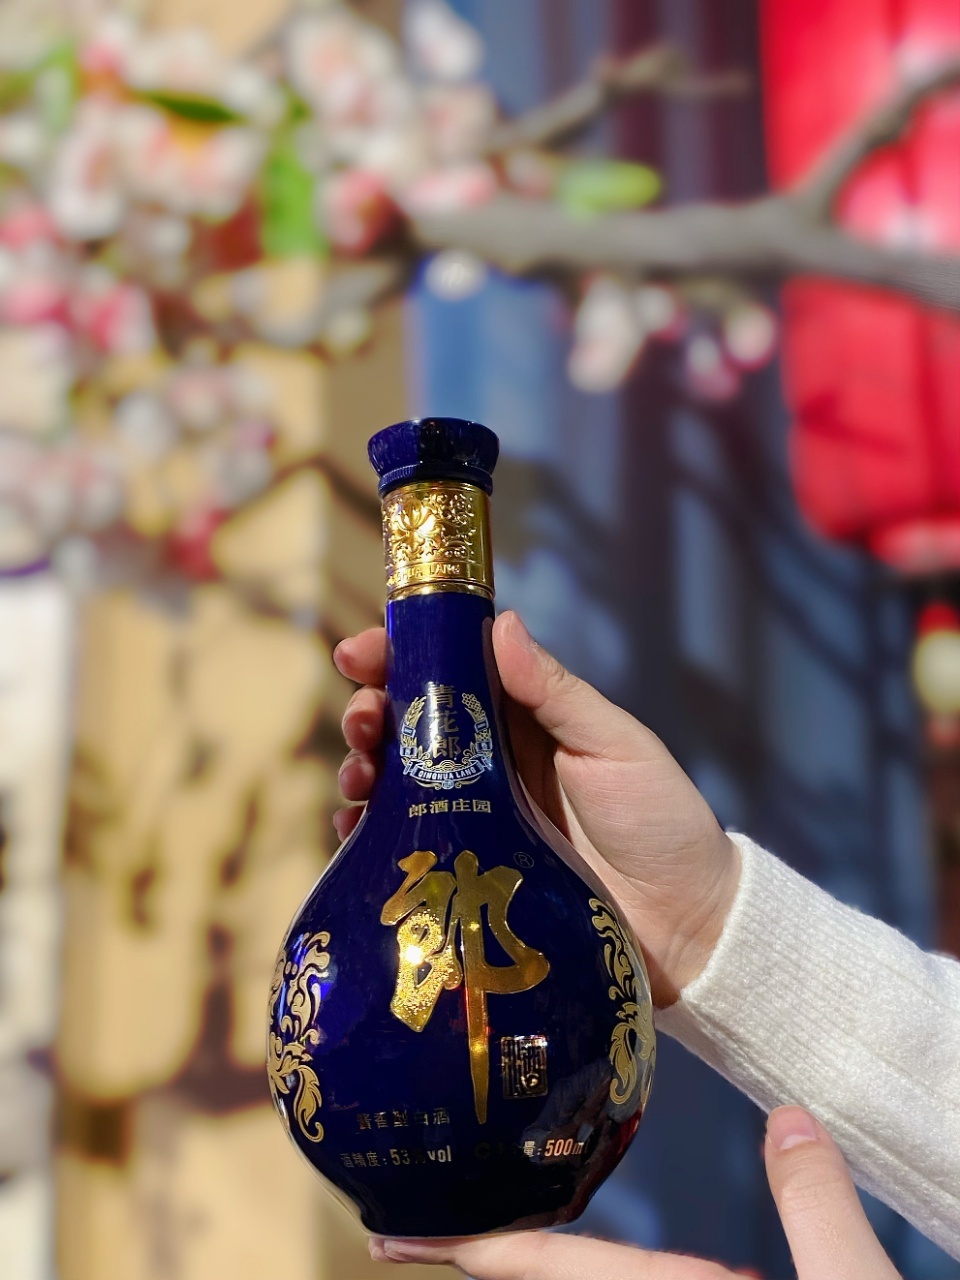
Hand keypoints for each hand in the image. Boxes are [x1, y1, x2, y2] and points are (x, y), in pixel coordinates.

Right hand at [334, 610, 738, 1007]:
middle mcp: (489, 763)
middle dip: (371, 712)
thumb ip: (557, 691)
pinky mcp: (466, 872)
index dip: (402, 654)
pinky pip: (404, 845)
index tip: (361, 652)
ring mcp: (474, 818)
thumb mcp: (615, 745)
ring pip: (397, 782)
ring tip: (358, 777)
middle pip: (411, 725)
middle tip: (361, 720)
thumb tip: (502, 623)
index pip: (452, 671)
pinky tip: (356, 831)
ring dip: (364, 769)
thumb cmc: (660, 820)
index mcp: (524, 719)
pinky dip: (370, 834)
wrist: (683, 924)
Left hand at [367, 1107, 900, 1278]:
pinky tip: (584, 1265)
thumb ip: (817, 1206)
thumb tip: (788, 1115)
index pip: (551, 1268)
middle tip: (403, 1229)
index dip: (469, 1249)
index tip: (393, 1238)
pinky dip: (578, 1277)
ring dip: (526, 1273)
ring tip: (469, 1233)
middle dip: (478, 1260)